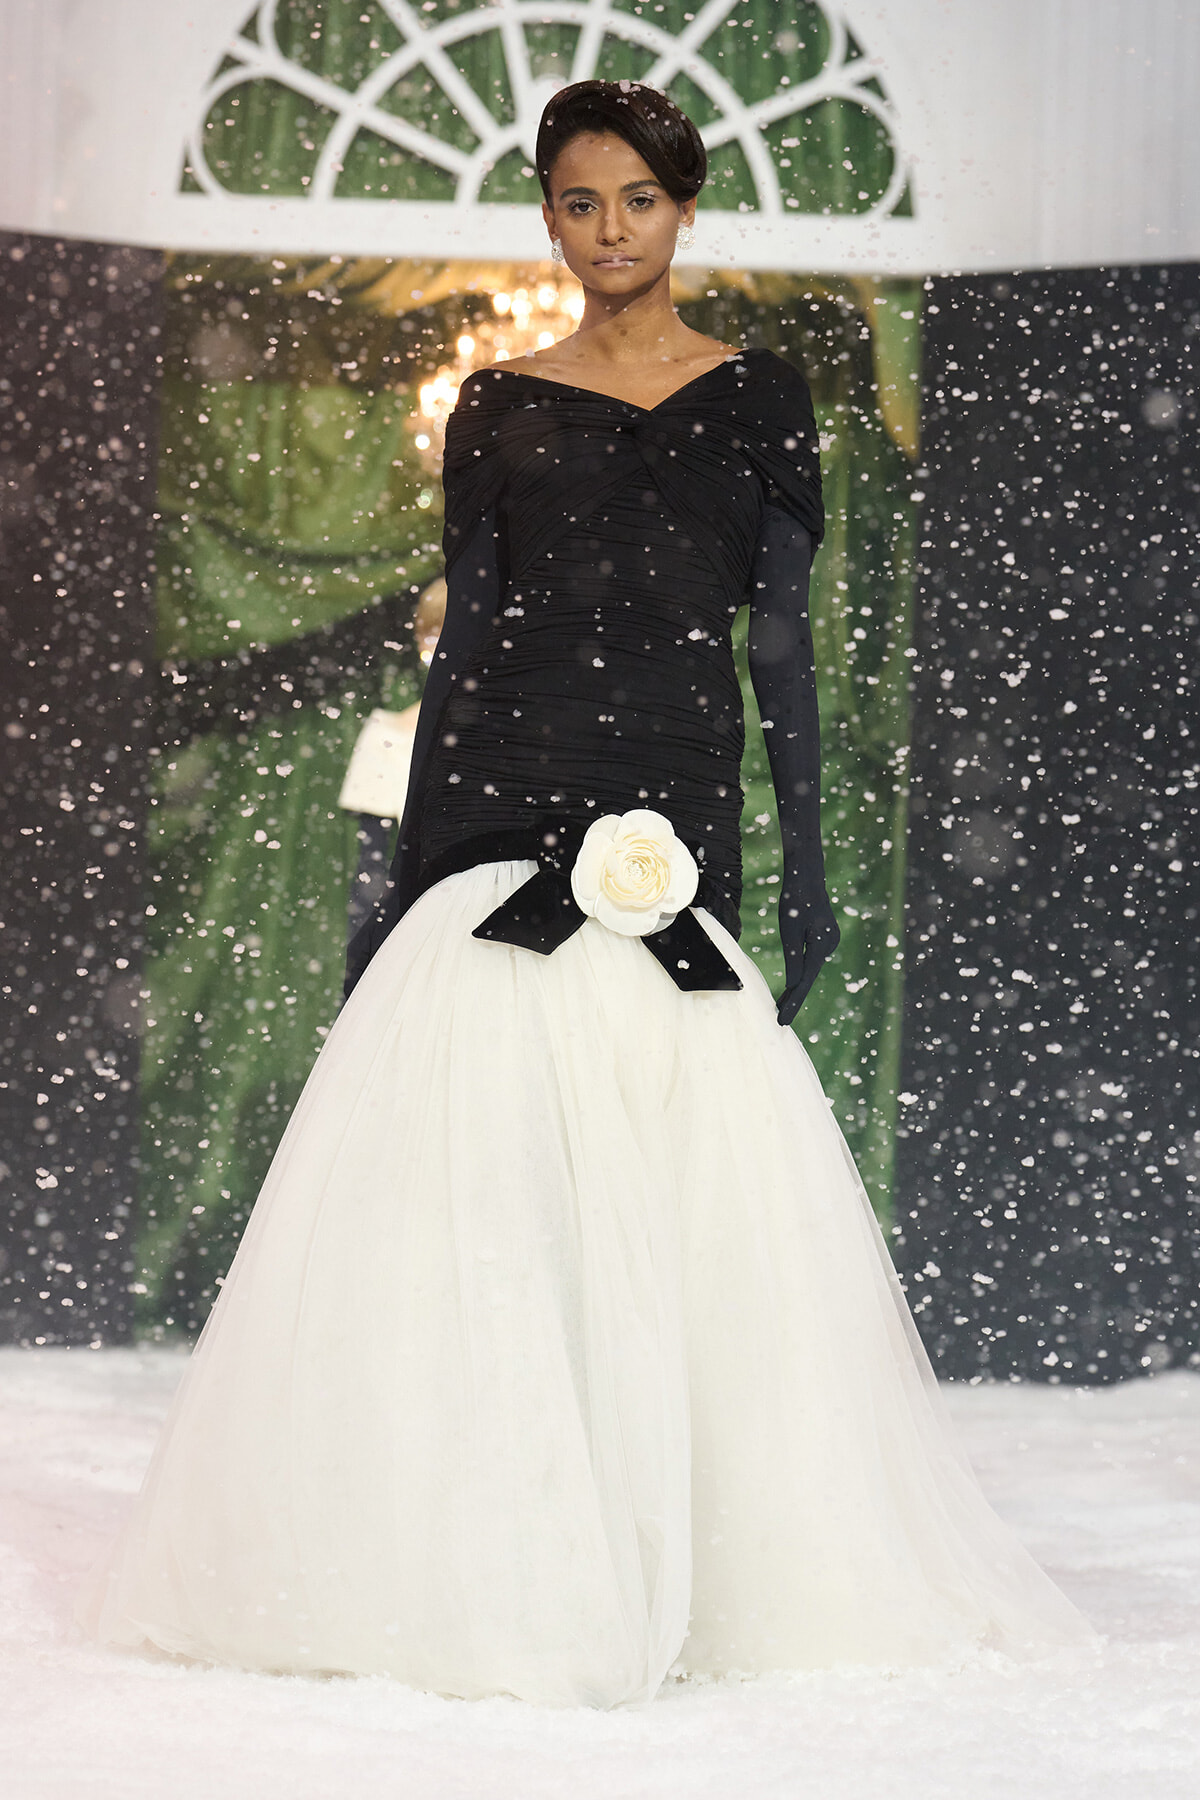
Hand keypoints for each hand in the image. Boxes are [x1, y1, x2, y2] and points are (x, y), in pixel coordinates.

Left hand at [776, 895, 838, 1026]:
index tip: (782, 1021)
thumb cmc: (796, 901)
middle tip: (780, 1020)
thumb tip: (794, 984)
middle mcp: (830, 946)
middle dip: (794, 999)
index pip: (805, 982)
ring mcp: (830, 942)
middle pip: (809, 978)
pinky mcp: (825, 938)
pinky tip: (792, 984)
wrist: (807, 877)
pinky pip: (811, 960)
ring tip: (781, 1007)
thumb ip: (794, 958)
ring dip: (797, 987)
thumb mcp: (790, 930)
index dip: (793, 1002)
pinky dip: (801, 973)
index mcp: (822, 946)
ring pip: (810, 970)